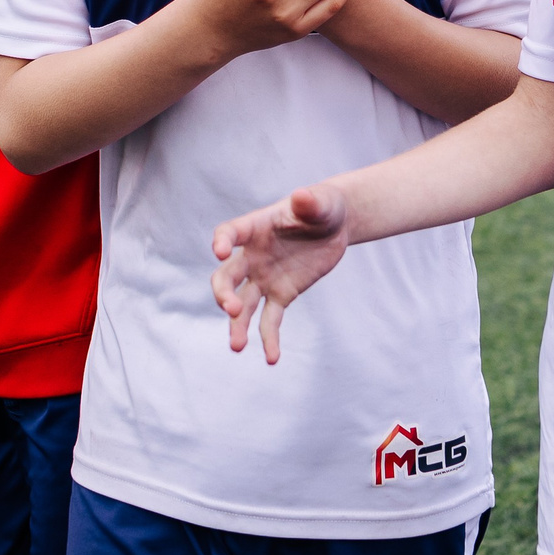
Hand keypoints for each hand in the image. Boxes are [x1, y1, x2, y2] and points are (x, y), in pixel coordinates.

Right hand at [211, 180, 352, 363]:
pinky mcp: (282, 294)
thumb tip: (302, 196)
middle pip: (227, 276)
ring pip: (243, 304)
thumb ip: (310, 202)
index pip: (230, 233)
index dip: (222, 241)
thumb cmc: (322, 207)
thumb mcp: (320, 203)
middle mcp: (252, 256)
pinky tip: (272, 358)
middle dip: (224, 293)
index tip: (220, 251)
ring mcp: (264, 277)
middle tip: (231, 309)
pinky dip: (269, 339)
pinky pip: (270, 319)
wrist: (334, 225)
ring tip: (237, 347)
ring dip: (237, 325)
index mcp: (255, 228)